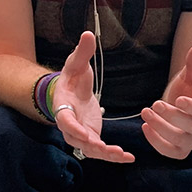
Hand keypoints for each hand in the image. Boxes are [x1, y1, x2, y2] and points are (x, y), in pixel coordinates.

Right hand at [51, 31, 133, 162]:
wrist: (73, 90)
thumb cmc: (72, 76)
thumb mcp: (75, 62)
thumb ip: (82, 52)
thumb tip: (88, 34)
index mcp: (63, 105)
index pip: (64, 119)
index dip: (73, 127)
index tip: (84, 133)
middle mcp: (69, 124)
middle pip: (76, 139)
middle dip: (90, 145)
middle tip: (105, 148)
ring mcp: (80, 133)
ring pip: (89, 149)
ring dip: (105, 154)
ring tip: (122, 155)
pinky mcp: (91, 138)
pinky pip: (101, 150)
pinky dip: (113, 156)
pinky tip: (128, 157)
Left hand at [139, 44, 191, 158]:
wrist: (180, 109)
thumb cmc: (185, 93)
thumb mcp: (188, 78)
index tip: (177, 99)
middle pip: (190, 127)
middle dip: (171, 116)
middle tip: (154, 104)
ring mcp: (190, 142)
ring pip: (179, 141)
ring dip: (160, 128)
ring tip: (145, 113)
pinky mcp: (178, 151)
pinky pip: (169, 152)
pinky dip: (156, 143)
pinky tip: (144, 127)